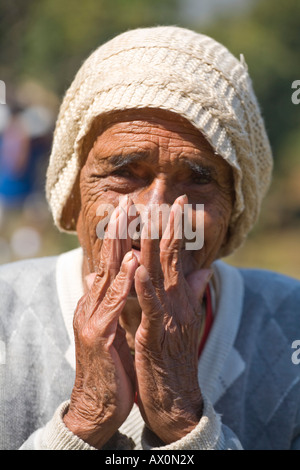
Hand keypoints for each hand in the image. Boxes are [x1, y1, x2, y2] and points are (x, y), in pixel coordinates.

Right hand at [63, 198, 138, 448]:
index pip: (114, 261)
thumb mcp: (120, 326)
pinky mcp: (98, 334)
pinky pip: (114, 304)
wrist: (99, 403)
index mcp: (102, 300)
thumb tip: (118, 277)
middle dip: (121, 227)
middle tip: (131, 197)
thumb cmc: (113, 363)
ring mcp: (93, 316)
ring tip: (129, 215)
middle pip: (109, 258)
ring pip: (108, 273)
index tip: (138, 208)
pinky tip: (131, 261)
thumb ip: (123, 299)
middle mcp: (94, 303)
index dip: (125, 234)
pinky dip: (123, 281)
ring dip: (119, 242)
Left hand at [134, 195, 211, 443]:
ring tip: (150, 216)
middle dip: (167, 221)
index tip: (176, 200)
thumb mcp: (182, 319)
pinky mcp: (155, 333)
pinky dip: (144, 285)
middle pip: (170, 254)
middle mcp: (177, 300)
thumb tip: (201, 269)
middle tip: (165, 191)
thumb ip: (190, 291)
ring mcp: (168, 315)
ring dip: (153, 243)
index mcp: (180, 295)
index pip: (178, 254)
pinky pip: (150, 306)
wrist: (174, 395)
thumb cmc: (172, 354)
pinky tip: (137, 267)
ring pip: (160, 273)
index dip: (177, 226)